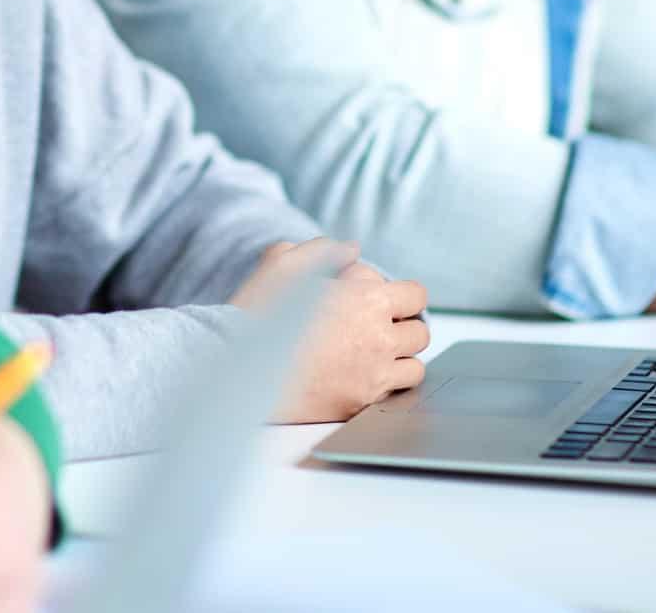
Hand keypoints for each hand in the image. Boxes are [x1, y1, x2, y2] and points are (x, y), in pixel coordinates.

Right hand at [232, 238, 428, 421]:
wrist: (236, 370)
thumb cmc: (256, 315)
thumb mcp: (281, 264)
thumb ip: (321, 251)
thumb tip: (351, 250)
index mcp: (365, 300)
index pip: (415, 296)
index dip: (401, 295)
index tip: (384, 300)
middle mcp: (377, 340)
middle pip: (419, 333)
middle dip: (402, 326)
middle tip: (376, 327)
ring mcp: (371, 377)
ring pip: (414, 368)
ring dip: (400, 358)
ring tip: (374, 355)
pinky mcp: (358, 406)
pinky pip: (395, 397)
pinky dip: (387, 386)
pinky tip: (363, 377)